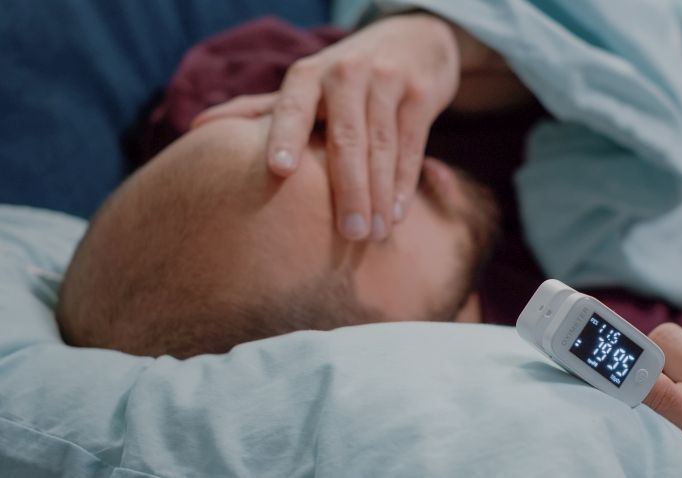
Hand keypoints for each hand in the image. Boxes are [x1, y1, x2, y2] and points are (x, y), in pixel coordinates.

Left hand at [193, 13, 461, 240]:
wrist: (411, 37)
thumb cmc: (346, 74)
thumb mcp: (306, 83)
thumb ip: (260, 109)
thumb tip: (196, 128)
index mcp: (309, 74)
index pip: (293, 107)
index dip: (285, 136)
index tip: (277, 171)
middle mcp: (347, 73)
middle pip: (346, 138)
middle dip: (348, 189)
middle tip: (348, 234)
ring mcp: (387, 81)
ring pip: (382, 146)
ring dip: (379, 195)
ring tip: (374, 235)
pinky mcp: (422, 95)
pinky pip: (411, 145)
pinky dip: (404, 183)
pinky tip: (396, 214)